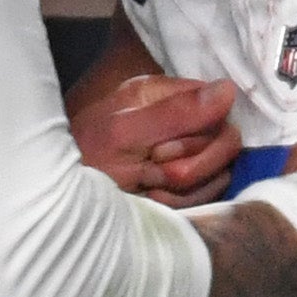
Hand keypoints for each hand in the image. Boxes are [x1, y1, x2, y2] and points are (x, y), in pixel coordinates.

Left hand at [72, 74, 239, 204]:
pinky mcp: (186, 184)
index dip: (202, 131)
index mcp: (160, 95)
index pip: (217, 104)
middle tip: (154, 172)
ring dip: (184, 188)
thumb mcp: (123, 135)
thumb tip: (228, 89)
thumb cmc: (87, 165)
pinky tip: (153, 200)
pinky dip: (181, 203)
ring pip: (220, 172)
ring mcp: (184, 154)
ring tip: (147, 187)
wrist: (67, 208)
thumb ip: (174, 113)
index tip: (167, 148)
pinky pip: (208, 195)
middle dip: (191, 165)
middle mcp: (177, 120)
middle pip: (225, 140)